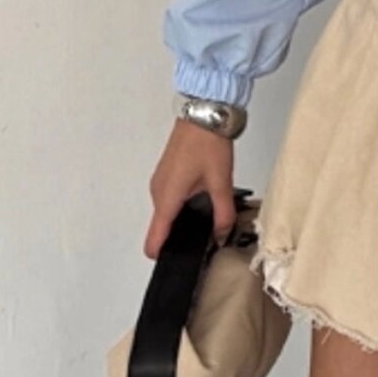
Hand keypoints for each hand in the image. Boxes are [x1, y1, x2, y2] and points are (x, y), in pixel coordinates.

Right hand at [145, 119, 236, 259]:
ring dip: (182, 220)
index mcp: (167, 198)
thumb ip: (222, 213)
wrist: (204, 112)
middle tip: (206, 241)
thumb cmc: (207, 142)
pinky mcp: (166, 174)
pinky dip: (181, 206)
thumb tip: (222, 235)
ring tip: (209, 220)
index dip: (163, 255)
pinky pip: (169, 199)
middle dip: (180, 238)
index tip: (178, 264)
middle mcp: (158, 192)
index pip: (155, 238)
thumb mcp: (221, 181)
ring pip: (166, 213)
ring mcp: (160, 182)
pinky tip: (203, 202)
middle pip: (162, 228)